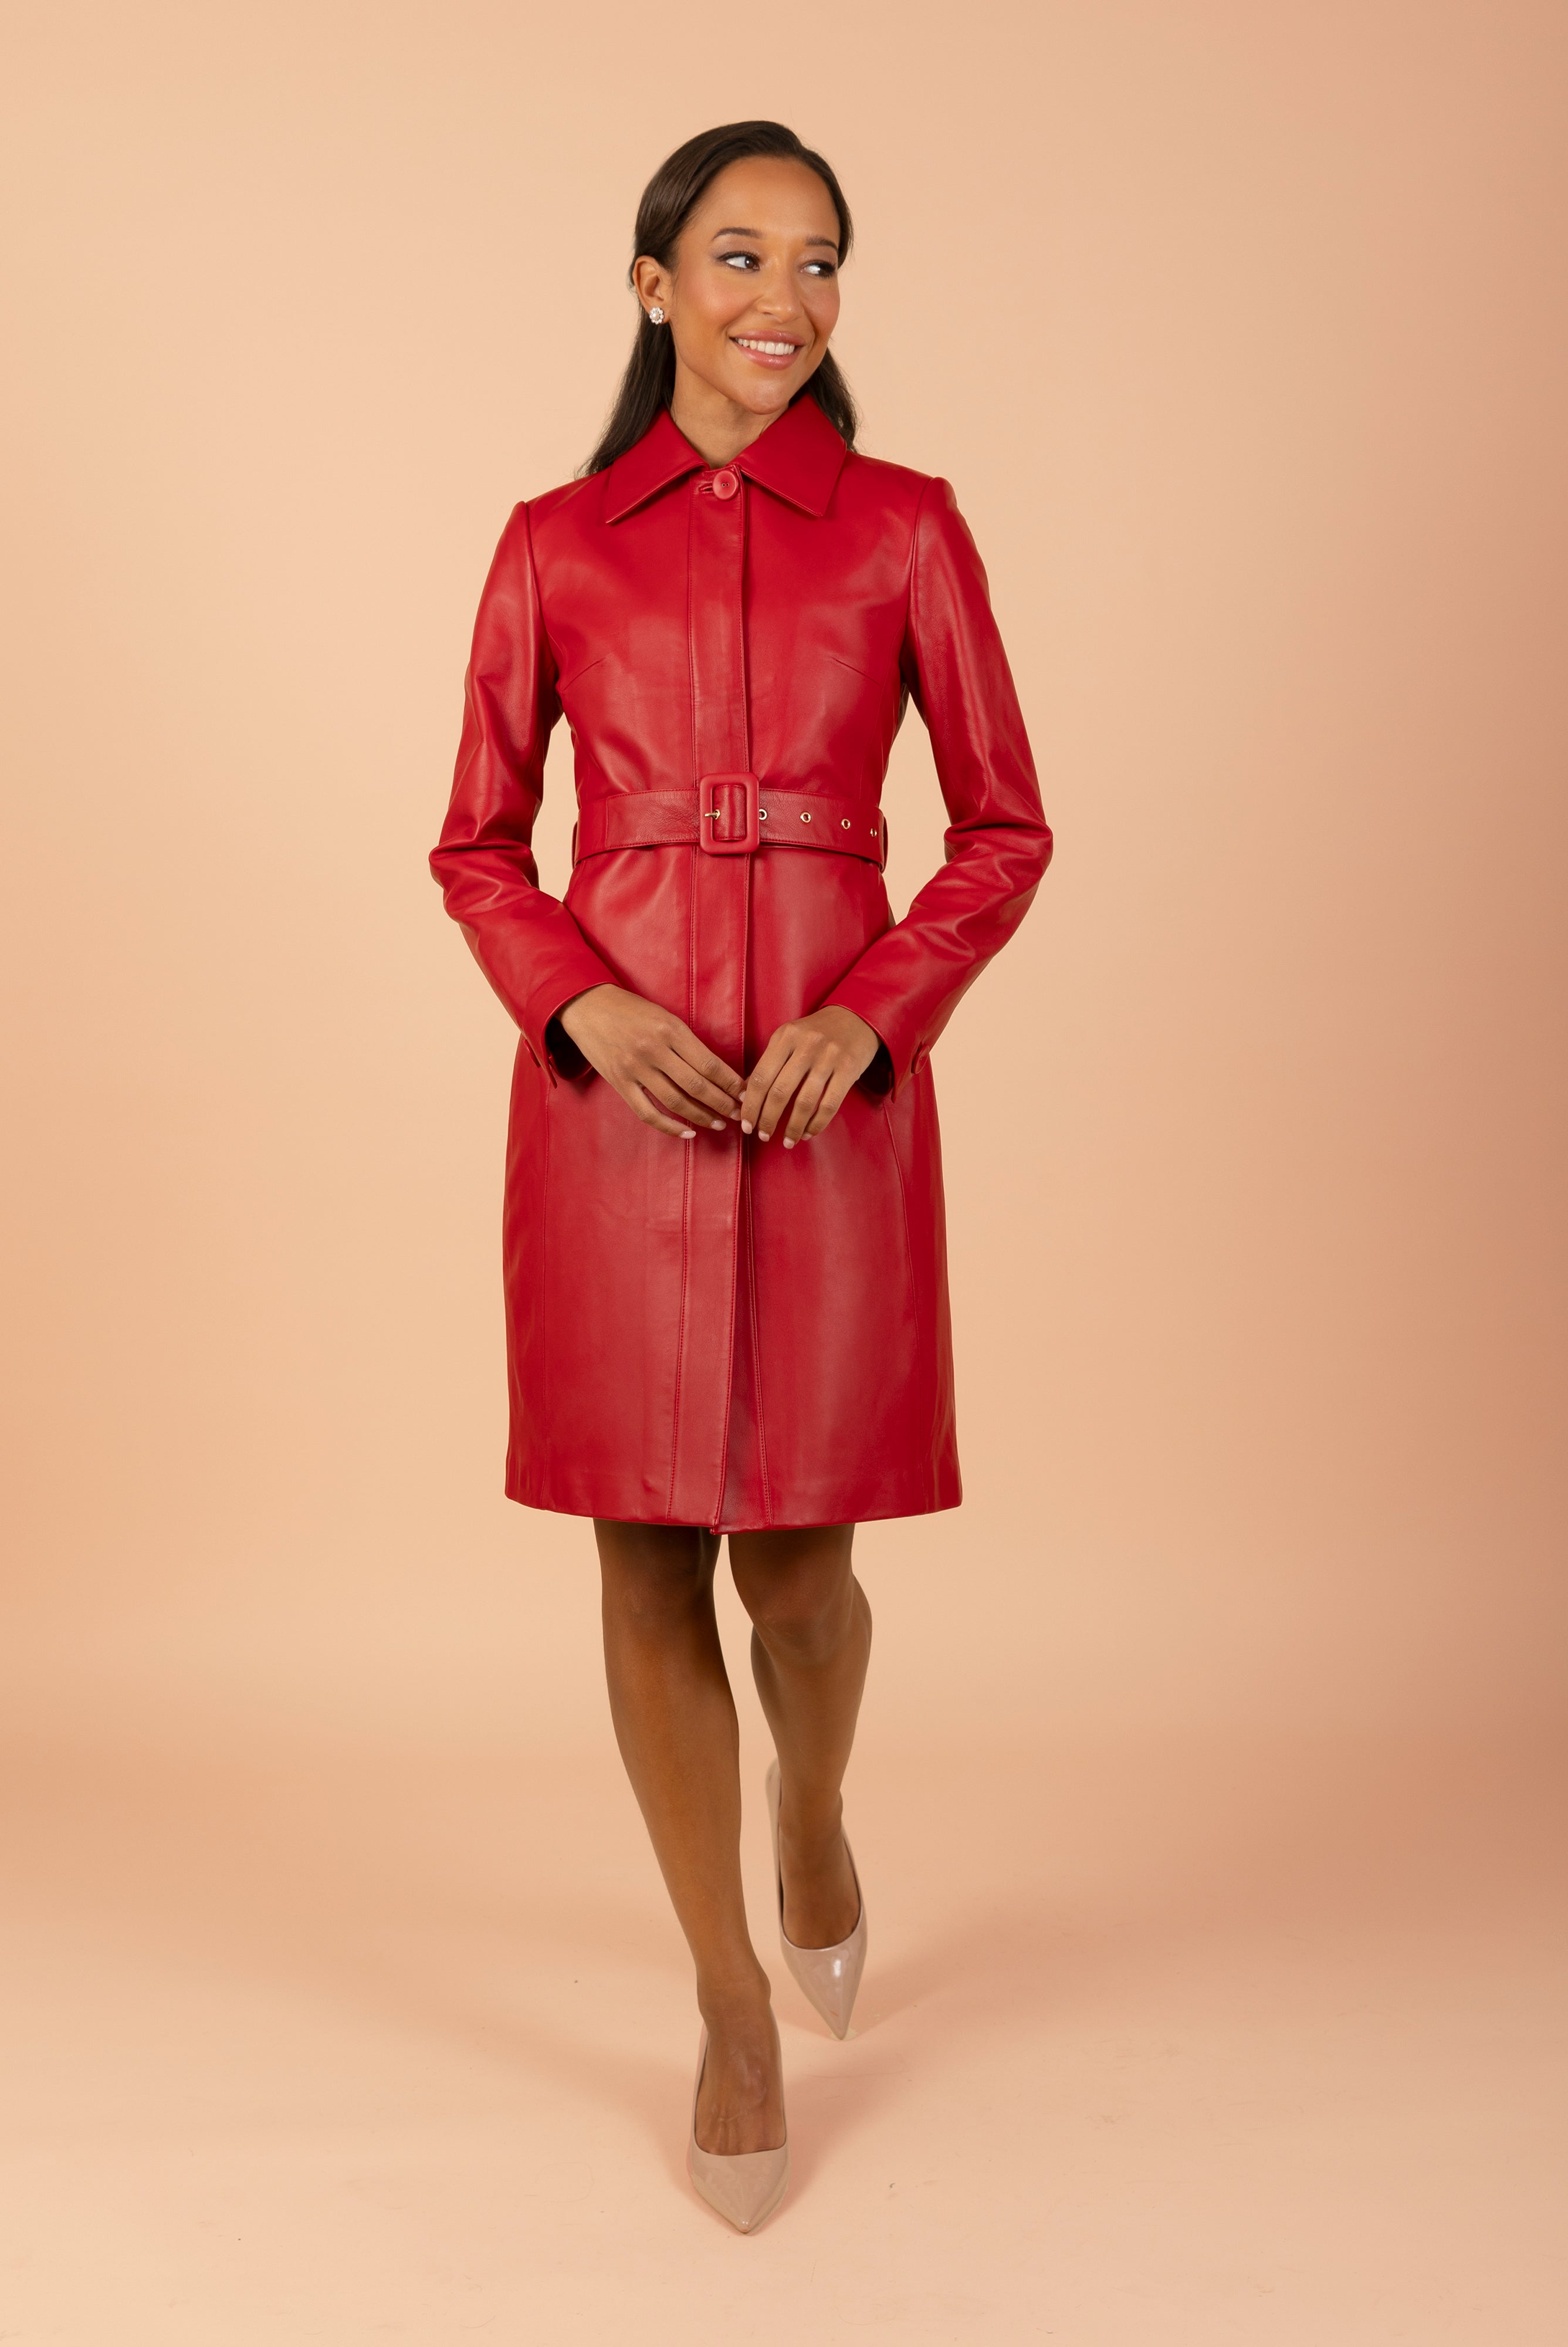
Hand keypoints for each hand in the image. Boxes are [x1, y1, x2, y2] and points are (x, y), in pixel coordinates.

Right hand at [557, 984, 743, 1139]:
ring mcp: (635, 1069)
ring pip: (676, 1102)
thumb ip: (686, 1042)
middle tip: (739, 1113)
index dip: (731, 1083)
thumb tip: (715, 1071)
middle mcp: (654, 1050)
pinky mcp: (619, 1083)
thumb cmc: (631, 1010)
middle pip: (697, 1086)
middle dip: (723, 1103)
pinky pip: (648, 1113)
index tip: (746, 1093)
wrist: (588, 1007)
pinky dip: (670, 1127)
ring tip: (719, 1123)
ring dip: (702, 1117)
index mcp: (670, 1030)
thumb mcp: (664, 1016)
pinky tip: (688, 1132)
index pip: (709, 1064)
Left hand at [741, 1007, 880, 1146]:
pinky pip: (829, 1105)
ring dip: (793, 1127)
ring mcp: (829, 1057)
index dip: (751, 1106)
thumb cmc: (816, 1032)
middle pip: (779, 1092)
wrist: (855, 1018)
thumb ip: (770, 1063)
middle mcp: (806, 1045)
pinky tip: (808, 1132)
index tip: (746, 1124)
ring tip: (787, 1141)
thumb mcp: (789, 1038)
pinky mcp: (848, 1069)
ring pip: (805, 1102)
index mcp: (785, 1037)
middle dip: (768, 1120)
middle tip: (762, 1136)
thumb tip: (746, 1095)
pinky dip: (816, 1124)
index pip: (761, 1077)